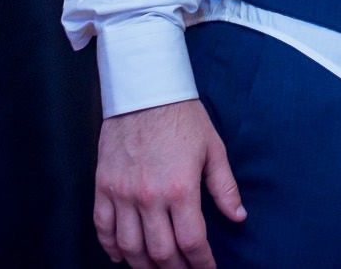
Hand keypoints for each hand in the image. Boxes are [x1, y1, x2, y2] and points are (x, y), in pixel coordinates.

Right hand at [95, 99, 245, 268]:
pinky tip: (122, 256)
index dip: (202, 263)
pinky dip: (110, 247)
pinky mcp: (103, 185)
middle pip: (160, 252)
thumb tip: (238, 216)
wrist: (145, 89)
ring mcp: (122, 193)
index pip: (192, 242)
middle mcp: (149, 196)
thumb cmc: (182, 117)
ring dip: (144, 265)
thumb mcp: (213, 149)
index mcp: (180, 188)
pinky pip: (102, 226)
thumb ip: (225, 187)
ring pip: (129, 247)